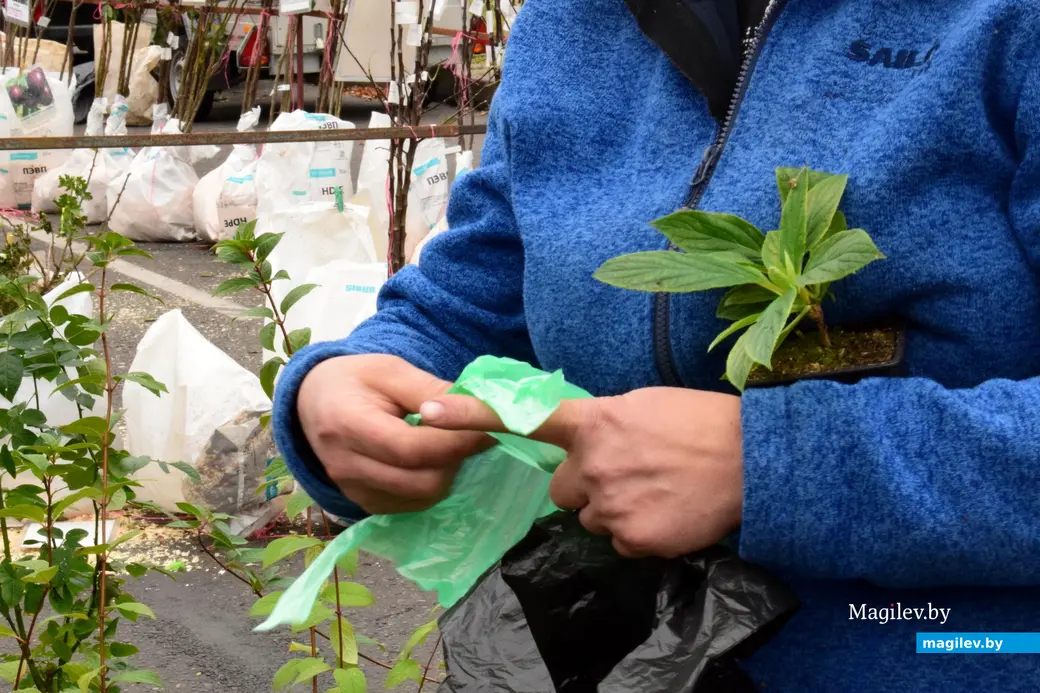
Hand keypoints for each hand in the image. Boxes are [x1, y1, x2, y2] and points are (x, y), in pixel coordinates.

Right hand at [296, 354, 492, 514]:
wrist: (313, 403)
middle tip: (469, 433)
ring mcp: (353, 491)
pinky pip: (413, 504)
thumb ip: (430, 391)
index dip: (456, 441)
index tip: (487, 426)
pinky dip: (432, 483)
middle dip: (456, 458)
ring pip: (422, 497)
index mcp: (347, 424)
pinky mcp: (365, 504)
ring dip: (448, 472)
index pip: (411, 448)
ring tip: (447, 442)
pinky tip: (430, 459)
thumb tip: (474, 408)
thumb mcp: (390, 370)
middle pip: (421, 481)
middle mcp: (345, 466)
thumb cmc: (355, 380)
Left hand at [418, 387, 742, 557]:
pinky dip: (638, 533)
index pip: (522, 418)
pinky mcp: (633, 539)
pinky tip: (667, 512)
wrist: (752, 458)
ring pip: (591, 518)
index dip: (470, 415)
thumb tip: (581, 443)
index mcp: (593, 421)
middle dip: (585, 485)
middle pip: (561, 489)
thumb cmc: (699, 421)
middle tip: (630, 472)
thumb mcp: (640, 406)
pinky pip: (619, 542)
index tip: (427, 412)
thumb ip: (599, 424)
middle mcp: (591, 464)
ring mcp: (611, 504)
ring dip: (613, 509)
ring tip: (656, 489)